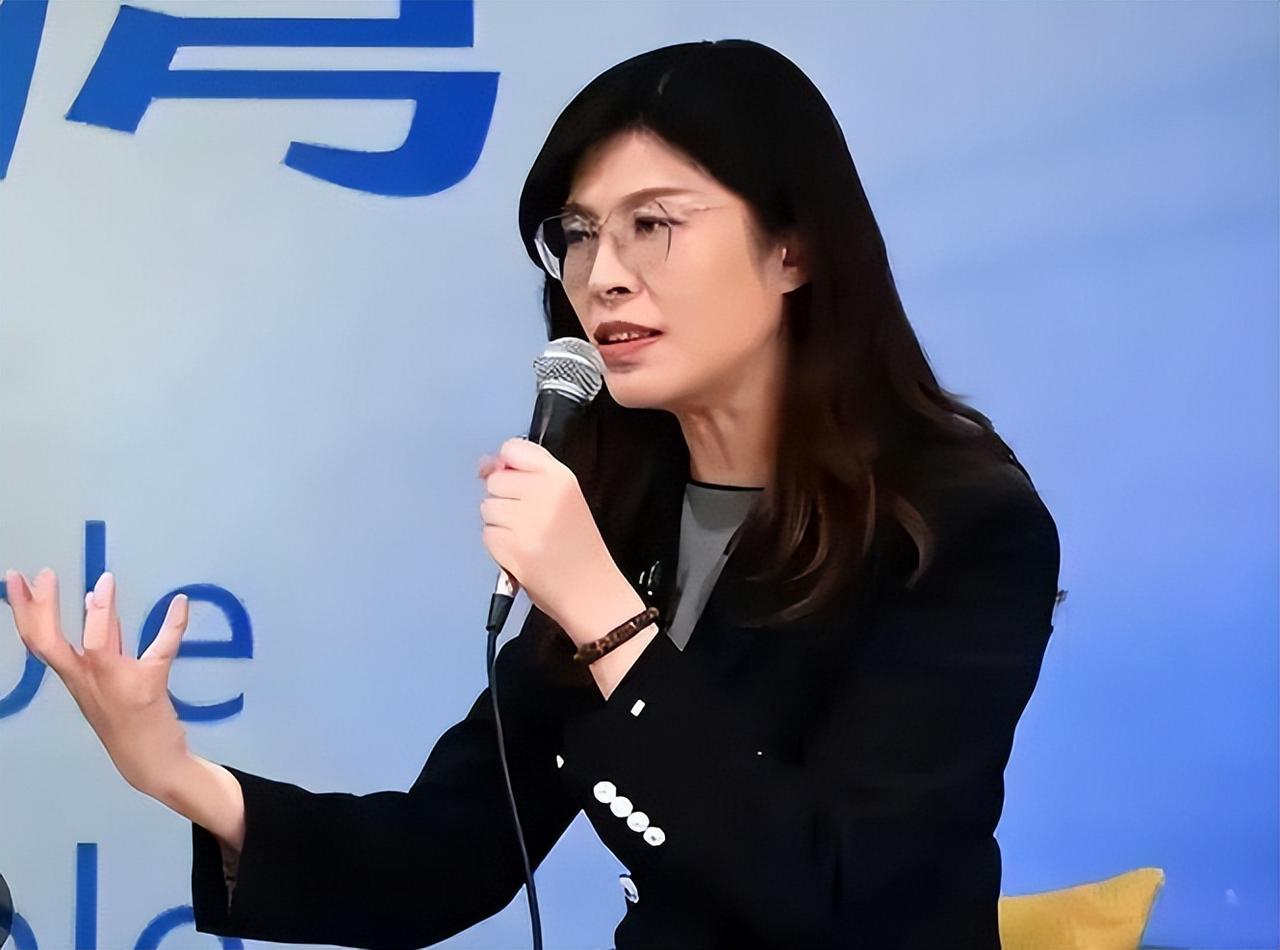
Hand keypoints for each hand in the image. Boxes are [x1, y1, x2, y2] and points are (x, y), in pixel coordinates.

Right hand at [3, 568, 192, 797]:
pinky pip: (162, 648)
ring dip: (101, 610)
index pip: (39, 641)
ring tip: (105, 579)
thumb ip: (105, 641)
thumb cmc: (128, 718)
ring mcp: (115, 685)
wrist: (151, 761)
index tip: (21, 580)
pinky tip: (180, 603)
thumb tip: (97, 601)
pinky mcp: (148, 686)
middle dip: (43, 607)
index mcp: (75, 677)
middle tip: (42, 573)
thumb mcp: (108, 677)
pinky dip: (173, 623)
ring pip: (97, 644)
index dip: (27, 610)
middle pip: (49, 643)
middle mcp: (86, 681)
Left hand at [477, 437, 624, 638]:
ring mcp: (523, 521)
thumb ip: (527, 473)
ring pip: (487, 507)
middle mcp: (541, 493)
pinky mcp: (508, 546)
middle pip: (495, 480)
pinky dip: (498, 544)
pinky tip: (520, 551)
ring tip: (527, 536)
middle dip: (504, 498)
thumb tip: (485, 465)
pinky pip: (487, 534)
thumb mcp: (565, 496)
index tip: (517, 482)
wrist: (589, 588)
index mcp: (559, 477)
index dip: (508, 466)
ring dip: (500, 523)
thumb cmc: (578, 545)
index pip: (513, 448)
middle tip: (529, 518)